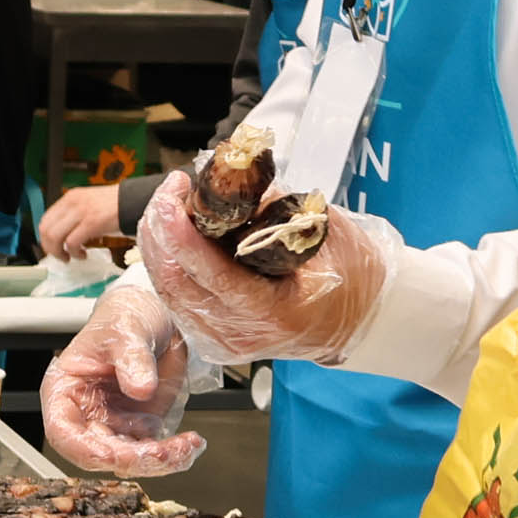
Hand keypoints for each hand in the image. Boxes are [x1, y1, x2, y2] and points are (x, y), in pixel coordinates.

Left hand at [37, 183, 124, 262]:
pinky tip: (82, 255)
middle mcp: (73, 202)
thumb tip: (63, 234)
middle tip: (60, 256)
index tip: (52, 247)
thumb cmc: (116, 206)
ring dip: (59, 252)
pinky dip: (74, 253)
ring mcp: (81, 211)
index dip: (46, 238)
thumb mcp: (89, 205)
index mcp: (71, 197)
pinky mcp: (91, 222)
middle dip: (50, 248)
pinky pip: (72, 242)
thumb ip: (74, 215)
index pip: (45, 219)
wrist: (135, 200)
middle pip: (46, 229)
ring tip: (70, 257)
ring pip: (55, 237)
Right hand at [38, 278, 206, 474]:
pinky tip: (191, 444)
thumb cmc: (125, 318)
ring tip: (185, 447)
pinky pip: (154, 453)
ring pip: (129, 459)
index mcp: (66, 391)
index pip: (62, 431)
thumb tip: (141, 388)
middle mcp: (86, 414)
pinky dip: (175, 455)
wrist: (156, 317)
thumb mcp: (126, 331)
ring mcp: (114, 424)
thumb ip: (132, 359)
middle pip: (98, 452)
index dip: (83, 449)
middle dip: (130, 459)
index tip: (109, 454)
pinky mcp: (141, 429)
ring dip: (158, 461)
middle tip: (160, 454)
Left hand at [136, 189, 385, 366]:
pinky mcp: (214, 337)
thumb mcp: (324, 232)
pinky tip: (173, 234)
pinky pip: (178, 299)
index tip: (171, 197)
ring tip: (169, 203)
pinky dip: (170, 263)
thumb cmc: (350, 274)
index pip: (214, 276)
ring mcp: (225, 341)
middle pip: (178, 284)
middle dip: (161, 231)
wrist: (357, 319)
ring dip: (160, 244)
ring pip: (170, 292)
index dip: (182, 236)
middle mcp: (243, 334)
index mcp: (275, 313)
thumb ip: (275, 206)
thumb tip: (231, 176)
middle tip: (169, 190)